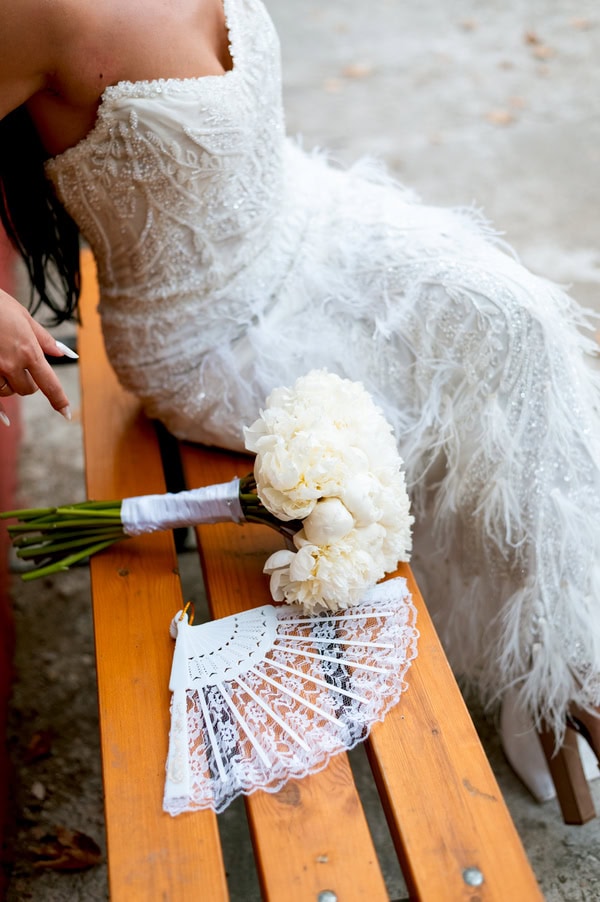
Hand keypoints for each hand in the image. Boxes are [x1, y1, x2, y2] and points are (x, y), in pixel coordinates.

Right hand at [0, 288, 77, 425]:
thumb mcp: (24, 317)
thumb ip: (43, 339)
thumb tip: (62, 353)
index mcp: (29, 351)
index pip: (50, 384)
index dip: (59, 400)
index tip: (66, 413)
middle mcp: (11, 364)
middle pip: (27, 389)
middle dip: (27, 382)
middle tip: (20, 367)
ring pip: (7, 391)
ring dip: (8, 384)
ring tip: (2, 362)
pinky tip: (5, 420)